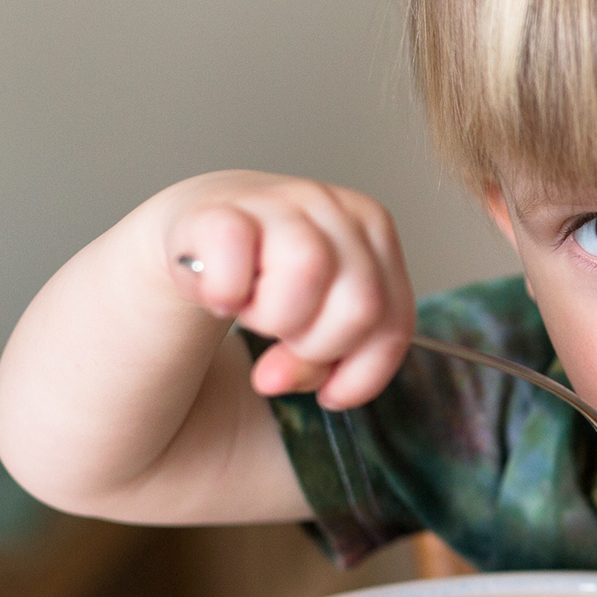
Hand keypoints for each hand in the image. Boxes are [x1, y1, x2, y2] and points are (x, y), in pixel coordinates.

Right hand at [154, 170, 413, 406]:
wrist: (203, 228)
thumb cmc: (269, 278)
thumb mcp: (313, 321)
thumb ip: (317, 360)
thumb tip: (274, 379)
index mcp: (374, 229)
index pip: (393, 321)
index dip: (363, 373)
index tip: (331, 393)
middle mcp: (336, 209)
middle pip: (359, 307)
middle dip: (318, 347)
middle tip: (283, 336)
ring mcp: (280, 202)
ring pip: (307, 276)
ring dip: (273, 318)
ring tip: (251, 309)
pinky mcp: (221, 210)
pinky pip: (235, 271)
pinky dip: (225, 297)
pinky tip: (220, 295)